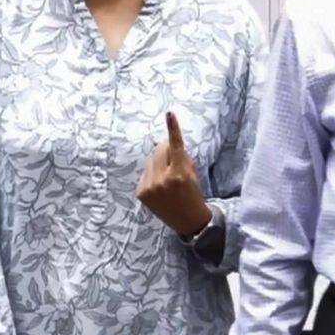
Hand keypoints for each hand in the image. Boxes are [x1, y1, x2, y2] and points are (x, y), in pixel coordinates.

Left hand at [136, 112, 211, 235]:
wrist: (187, 221)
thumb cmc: (193, 195)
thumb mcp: (193, 175)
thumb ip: (181, 158)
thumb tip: (165, 143)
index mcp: (179, 174)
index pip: (175, 146)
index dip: (173, 129)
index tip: (169, 113)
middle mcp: (162, 180)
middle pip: (159, 150)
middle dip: (166, 150)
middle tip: (174, 159)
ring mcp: (150, 187)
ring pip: (151, 160)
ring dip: (158, 162)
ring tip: (167, 176)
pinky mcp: (141, 192)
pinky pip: (145, 173)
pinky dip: (152, 174)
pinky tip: (159, 186)